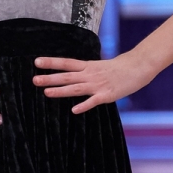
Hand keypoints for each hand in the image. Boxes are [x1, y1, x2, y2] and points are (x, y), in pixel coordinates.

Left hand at [33, 52, 149, 113]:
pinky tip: (74, 110)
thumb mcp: (99, 66)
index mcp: (88, 66)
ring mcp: (98, 85)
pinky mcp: (107, 95)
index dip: (51, 62)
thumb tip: (73, 73)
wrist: (137, 67)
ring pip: (76, 89)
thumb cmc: (119, 68)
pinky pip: (93, 101)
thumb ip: (86, 71)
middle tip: (34, 80)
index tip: (36, 62)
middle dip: (50, 78)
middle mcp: (90, 75)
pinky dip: (84, 105)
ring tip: (46, 92)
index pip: (66, 63)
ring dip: (60, 91)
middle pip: (67, 76)